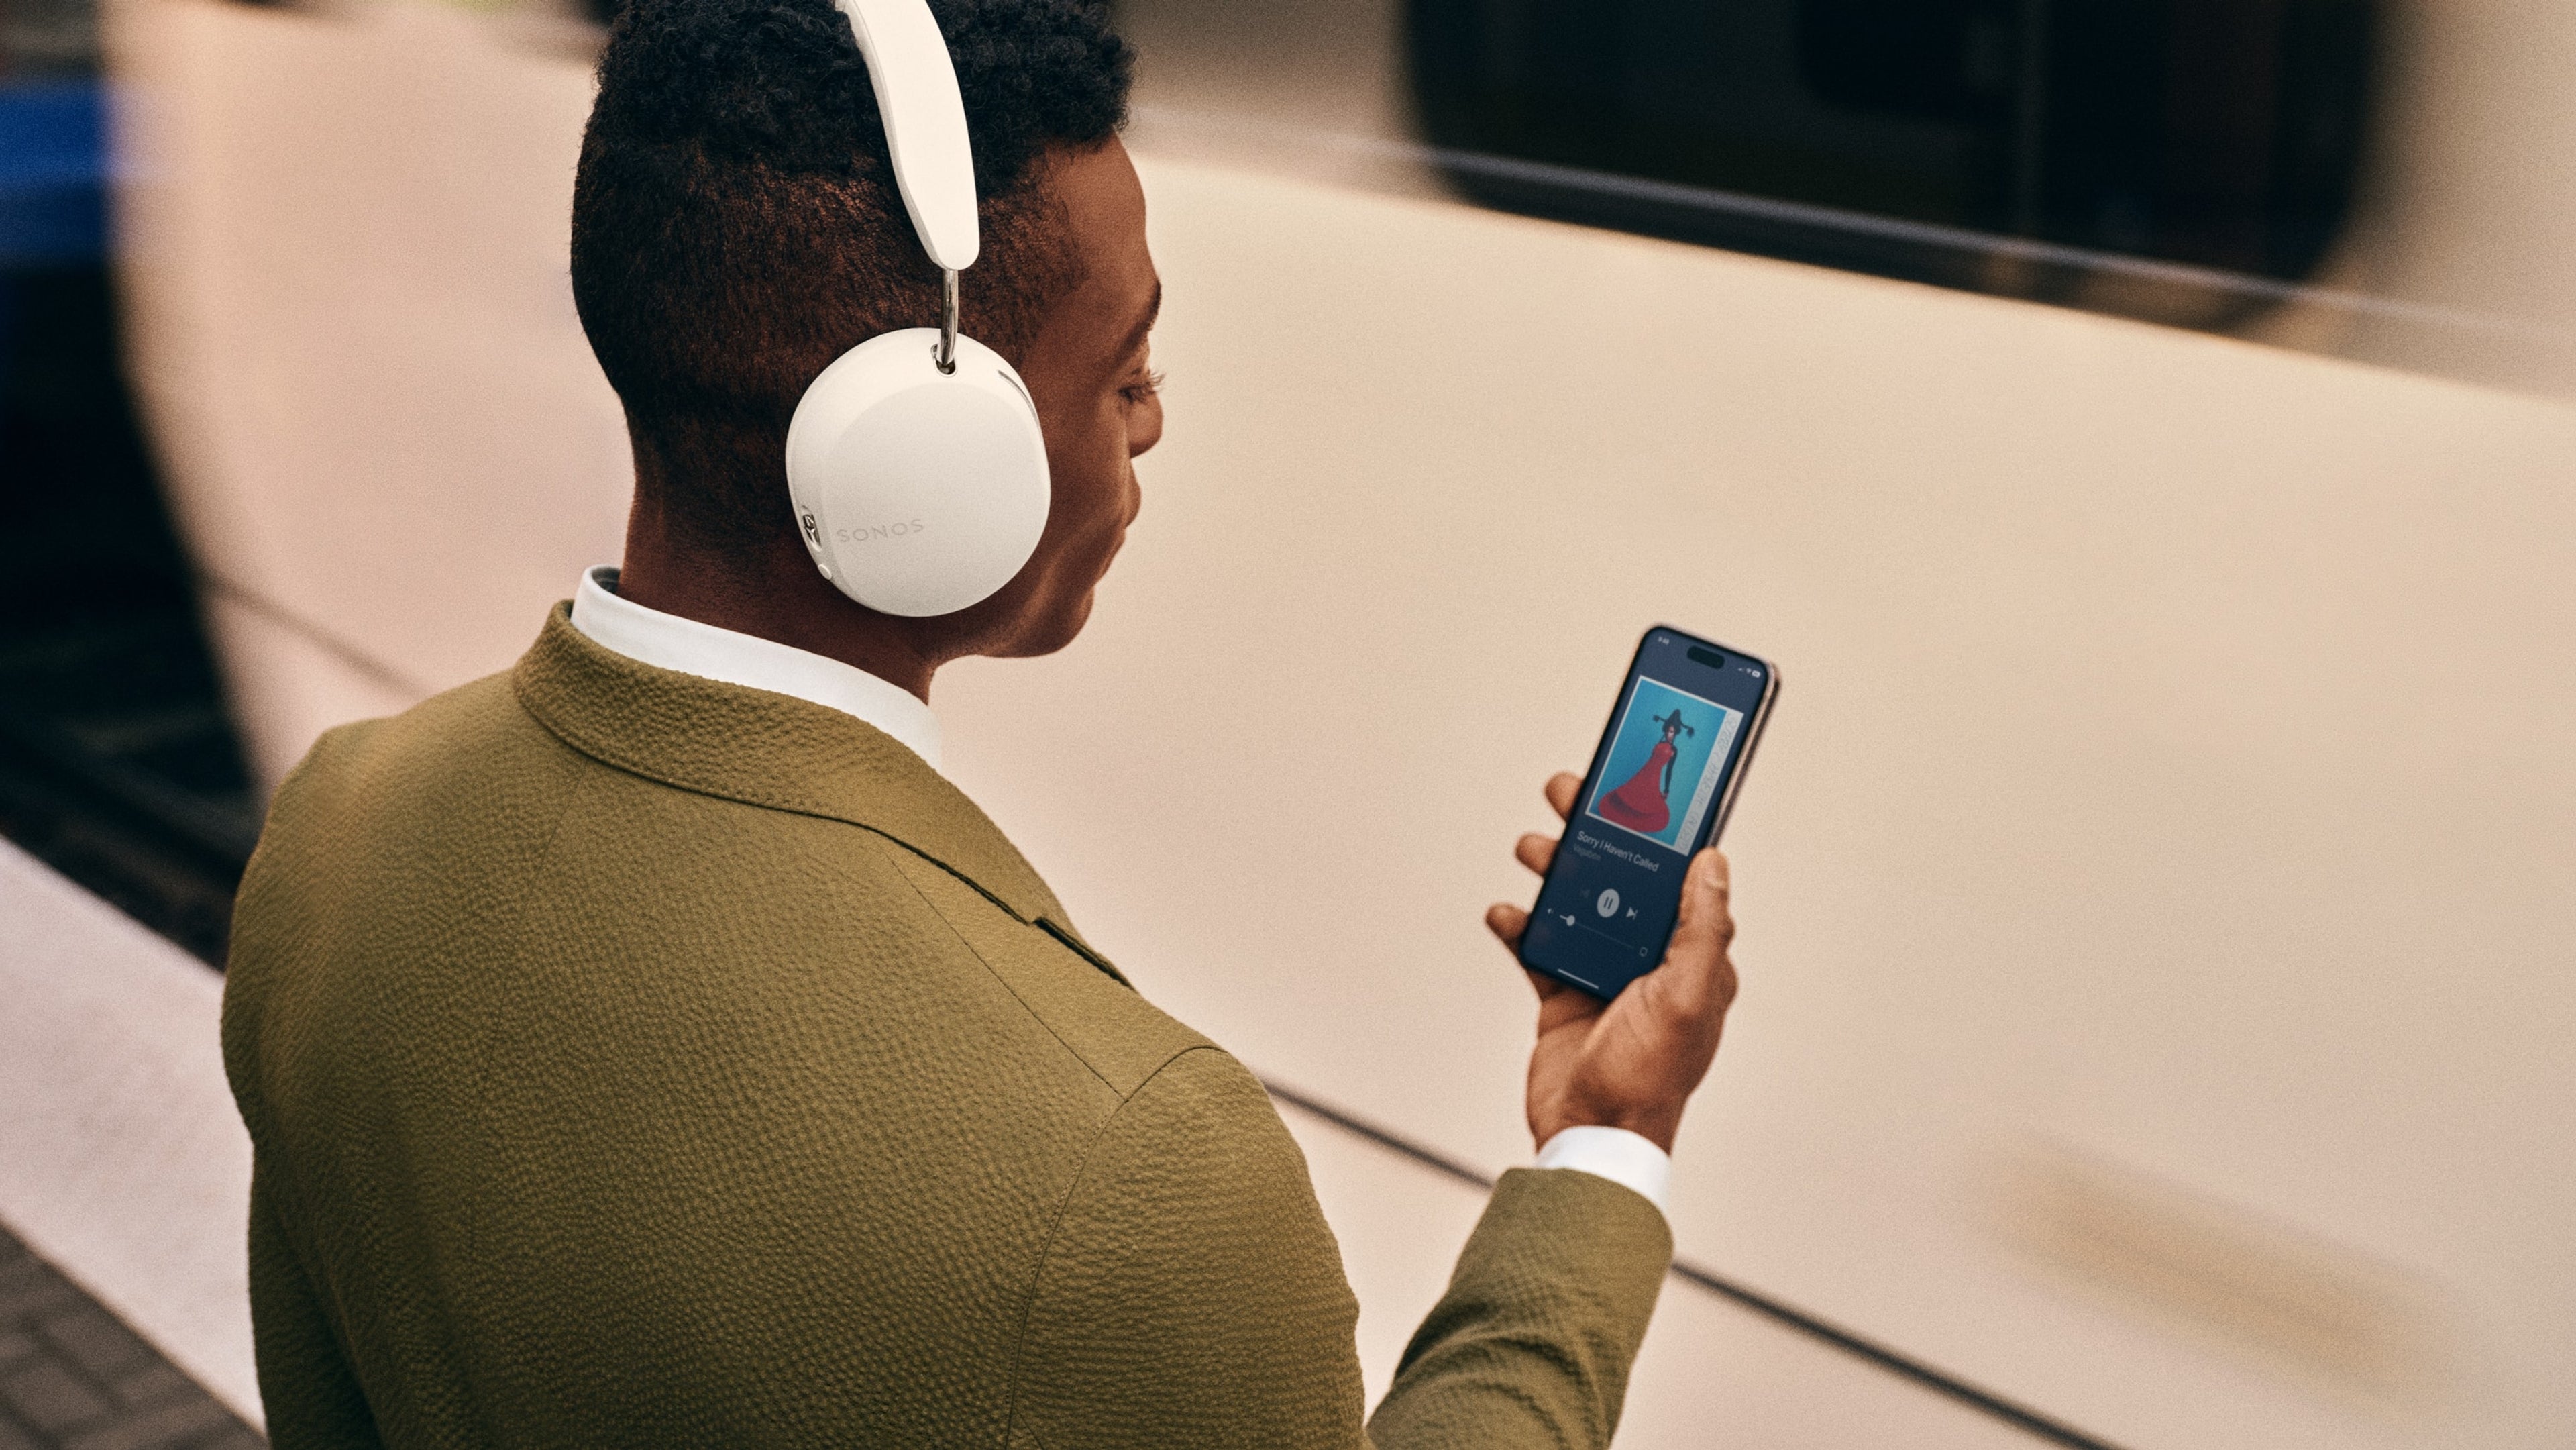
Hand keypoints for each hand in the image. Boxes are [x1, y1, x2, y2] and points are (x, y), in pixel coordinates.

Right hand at [1485, 773, 1739, 1153]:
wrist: (1590, 1136)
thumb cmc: (1649, 1078)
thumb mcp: (1688, 996)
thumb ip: (1700, 928)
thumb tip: (1713, 862)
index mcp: (1692, 956)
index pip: (1680, 876)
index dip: (1661, 828)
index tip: (1638, 785)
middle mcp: (1650, 958)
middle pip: (1622, 876)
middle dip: (1594, 831)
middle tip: (1569, 794)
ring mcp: (1605, 973)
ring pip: (1577, 900)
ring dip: (1552, 870)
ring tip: (1532, 848)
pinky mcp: (1564, 992)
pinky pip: (1538, 944)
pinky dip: (1519, 923)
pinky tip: (1506, 911)